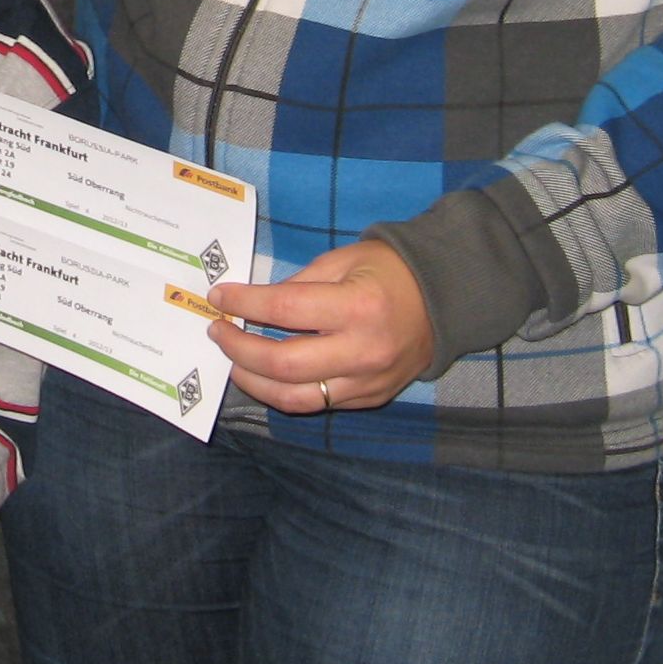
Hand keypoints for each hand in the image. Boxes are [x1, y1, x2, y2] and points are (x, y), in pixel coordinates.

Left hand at [208, 239, 432, 412]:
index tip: (218, 296)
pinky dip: (284, 392)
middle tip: (218, 331)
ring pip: (295, 397)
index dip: (244, 303)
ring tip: (234, 361)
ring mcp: (367, 382)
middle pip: (283, 364)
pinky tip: (266, 375)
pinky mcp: (369, 399)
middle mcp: (362, 351)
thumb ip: (300, 282)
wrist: (445, 301)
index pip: (284, 309)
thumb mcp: (344, 259)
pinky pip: (316, 404)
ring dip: (254, 381)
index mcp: (357, 306)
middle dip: (239, 349)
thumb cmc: (391, 271)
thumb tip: (255, 302)